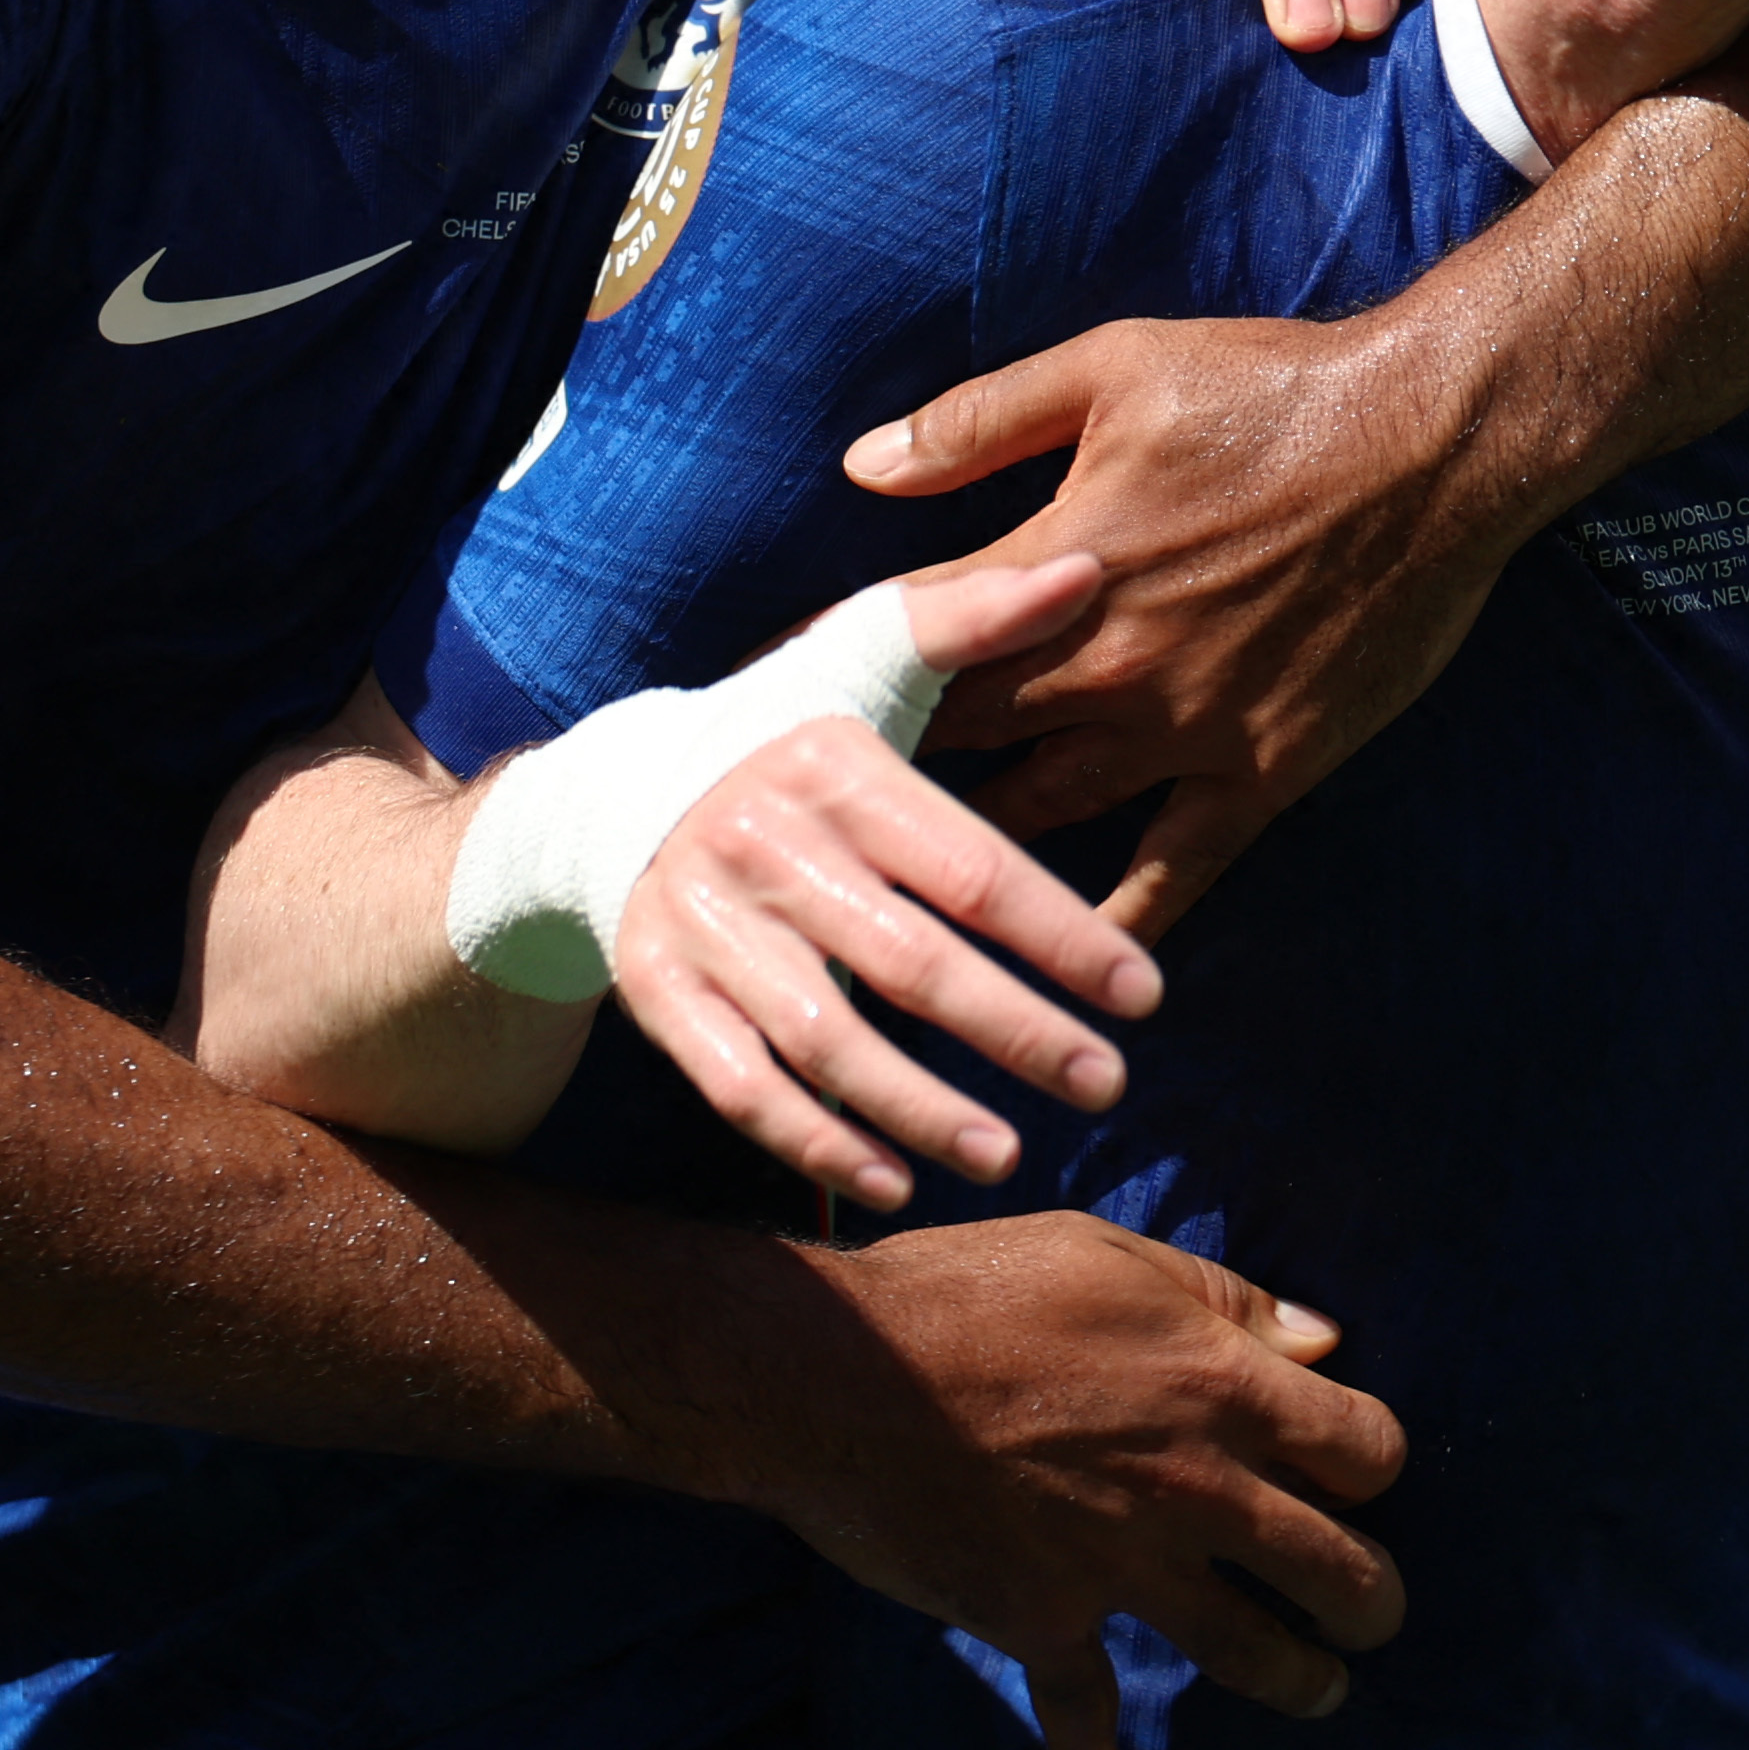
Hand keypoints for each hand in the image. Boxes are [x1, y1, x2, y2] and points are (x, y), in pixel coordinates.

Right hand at [615, 552, 1162, 1209]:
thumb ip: (977, 620)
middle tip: (1108, 1085)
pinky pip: (737, 1087)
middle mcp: (763, 850)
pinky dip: (814, 1143)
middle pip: (909, 963)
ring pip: (822, 1039)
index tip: (1143, 994)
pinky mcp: (656, 994)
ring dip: (920, 1107)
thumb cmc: (778, 729)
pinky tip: (894, 1182)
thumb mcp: (865, 657)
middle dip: (1017, 1033)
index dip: (1061, 934)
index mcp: (834, 770)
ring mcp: (701, 929)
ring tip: (1012, 1153)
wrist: (605, 793)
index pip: (969, 867)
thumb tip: (1094, 567)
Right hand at [740, 1210, 1409, 1749]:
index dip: (1373, 1463)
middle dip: (1370, 1599)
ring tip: (1321, 1692)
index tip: (1358, 1475)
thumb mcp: (1107, 1254)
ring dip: (1297, 1680)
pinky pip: (1080, 1708)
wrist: (837, 1375)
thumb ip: (1223, 1300)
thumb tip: (1318, 1339)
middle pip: (1333, 1566)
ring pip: (1245, 1648)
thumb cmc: (971, 1292)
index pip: (1363, 1446)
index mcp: (1223, 1388)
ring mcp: (1121, 1565)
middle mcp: (1194, 1489)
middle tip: (1374, 1614)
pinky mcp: (1041, 1619)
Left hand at [849, 306, 1532, 931]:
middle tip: (800, 822)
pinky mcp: (1260, 770)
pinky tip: (1070, 968)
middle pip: (954, 737)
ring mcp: (1184, 729)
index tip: (757, 712)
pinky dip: (1118, 922)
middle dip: (875, 773)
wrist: (1437, 441)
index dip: (826, 673)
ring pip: (1041, 812)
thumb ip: (980, 424)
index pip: (905, 634)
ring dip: (967, 848)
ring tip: (894, 887)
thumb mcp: (1113, 368)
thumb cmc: (1276, 389)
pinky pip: (1175, 869)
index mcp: (1053, 565)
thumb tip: (862, 467)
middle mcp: (1105, 662)